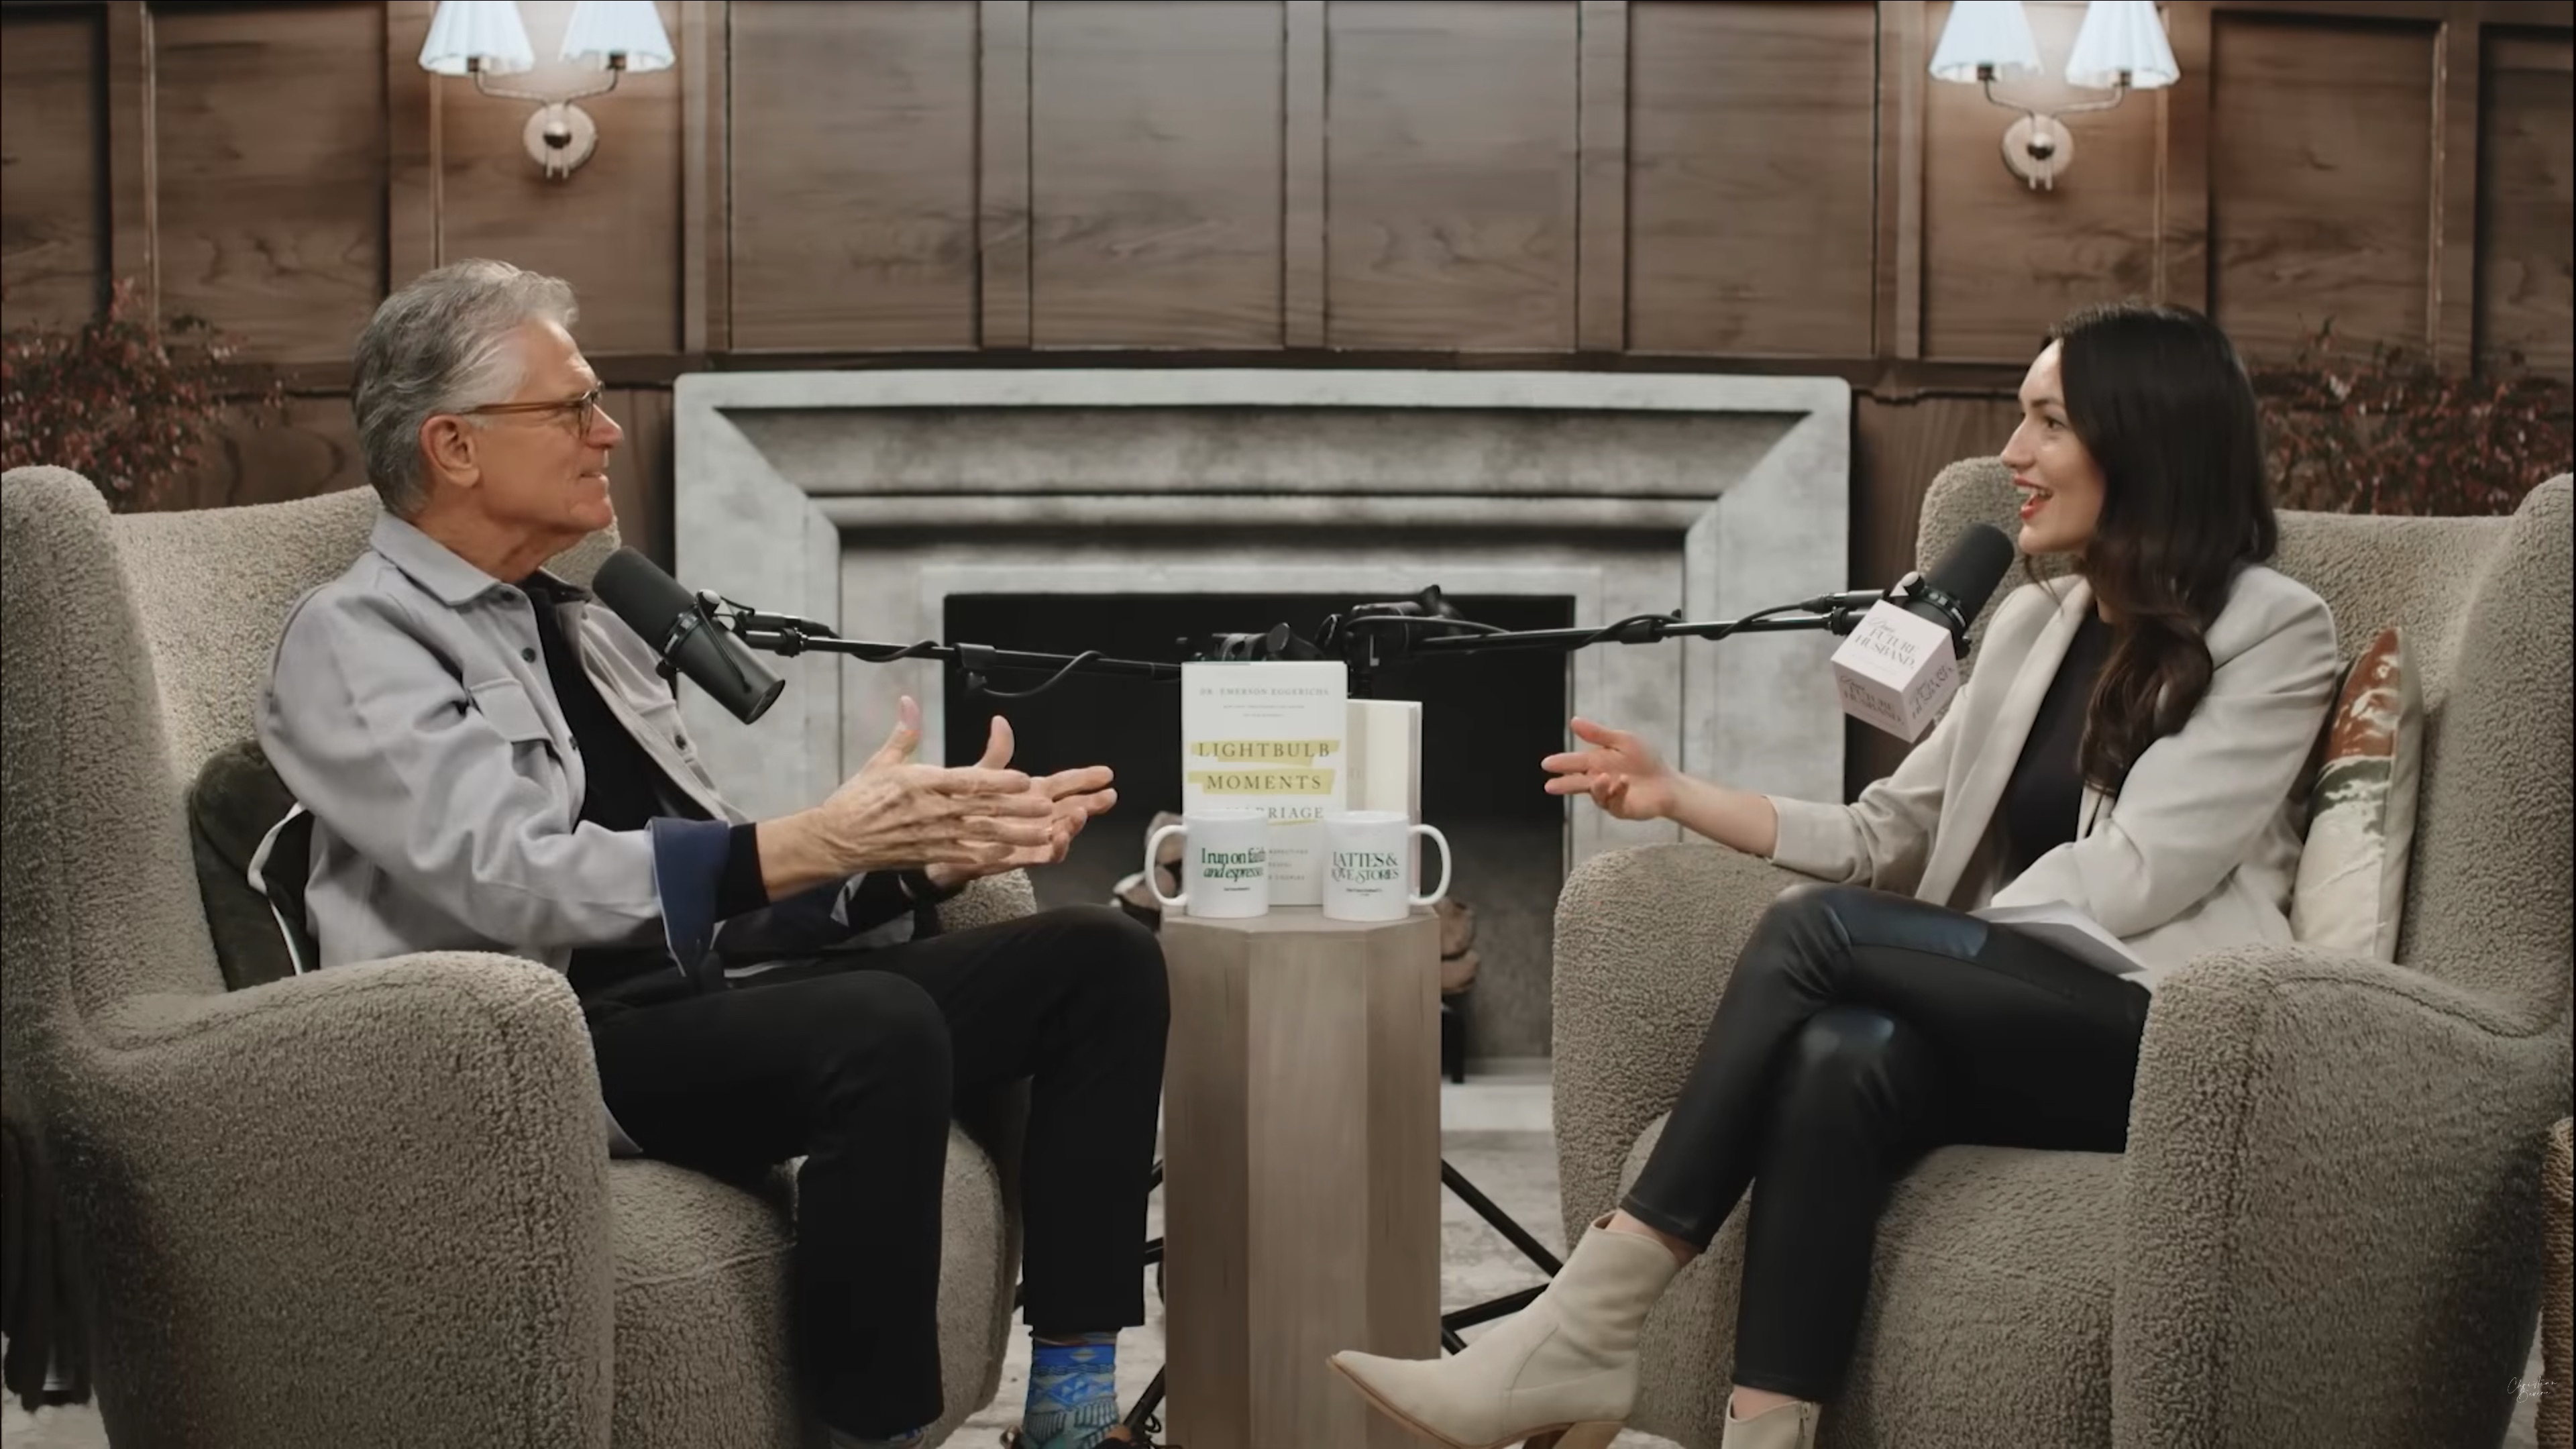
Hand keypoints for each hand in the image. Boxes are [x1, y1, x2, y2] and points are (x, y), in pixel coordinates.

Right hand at [803, 697, 1057, 874]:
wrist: (835, 839)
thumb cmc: (859, 799)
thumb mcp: (881, 762)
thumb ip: (904, 733)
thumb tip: (909, 702)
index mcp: (921, 783)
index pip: (965, 781)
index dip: (996, 780)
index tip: (1022, 778)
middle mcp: (930, 810)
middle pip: (981, 808)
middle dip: (1016, 808)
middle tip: (1046, 806)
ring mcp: (932, 835)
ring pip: (980, 834)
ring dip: (1013, 834)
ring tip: (1042, 833)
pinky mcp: (928, 855)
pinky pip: (964, 857)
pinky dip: (989, 856)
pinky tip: (1011, 855)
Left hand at [923, 714, 1117, 886]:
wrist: (940, 839)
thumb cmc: (961, 807)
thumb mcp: (981, 776)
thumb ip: (997, 753)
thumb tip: (1000, 722)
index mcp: (1030, 793)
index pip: (1064, 784)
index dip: (1085, 778)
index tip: (1106, 773)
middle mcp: (1035, 815)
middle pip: (1071, 808)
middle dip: (1092, 802)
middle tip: (1109, 796)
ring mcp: (1031, 837)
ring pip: (1062, 831)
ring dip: (1074, 825)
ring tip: (1080, 814)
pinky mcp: (1020, 856)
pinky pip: (1043, 855)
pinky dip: (1054, 848)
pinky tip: (1059, 838)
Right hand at [1542, 717, 1678, 822]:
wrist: (1667, 782)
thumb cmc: (1646, 760)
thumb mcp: (1623, 741)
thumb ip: (1598, 734)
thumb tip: (1573, 721)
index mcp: (1596, 763)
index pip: (1575, 763)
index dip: (1561, 763)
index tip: (1547, 764)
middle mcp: (1598, 781)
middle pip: (1577, 783)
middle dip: (1564, 784)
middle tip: (1549, 786)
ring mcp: (1608, 796)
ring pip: (1596, 794)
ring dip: (1597, 786)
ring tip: (1601, 777)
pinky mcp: (1620, 808)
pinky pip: (1615, 802)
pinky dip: (1617, 791)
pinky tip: (1624, 781)